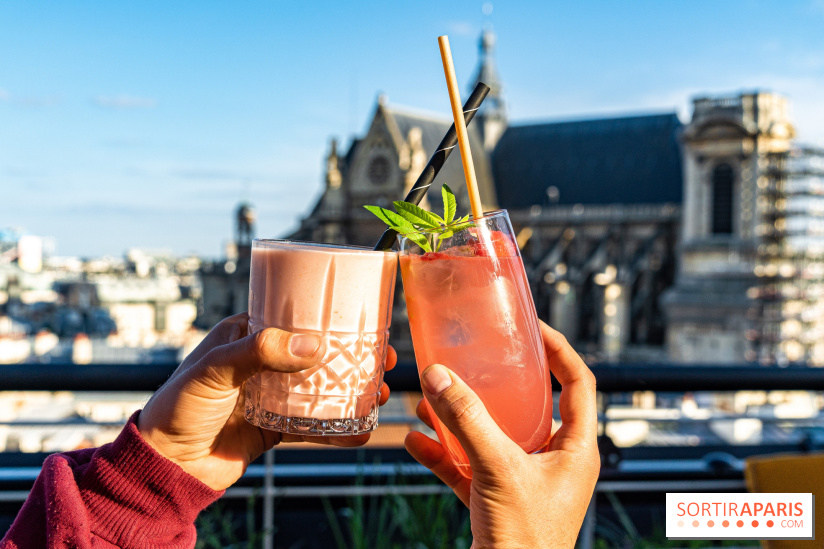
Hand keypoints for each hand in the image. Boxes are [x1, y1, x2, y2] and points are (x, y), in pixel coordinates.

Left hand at [138, 312, 396, 490]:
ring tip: (382, 391)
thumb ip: (261, 352)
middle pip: (317, 353)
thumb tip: (315, 344)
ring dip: (352, 390)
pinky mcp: (275, 427)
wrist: (166, 467)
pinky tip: (362, 431)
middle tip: (384, 356)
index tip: (361, 317)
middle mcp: (262, 362)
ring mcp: (271, 395)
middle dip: (352, 355)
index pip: (293, 315)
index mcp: (245, 334)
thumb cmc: (178, 407)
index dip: (328, 316)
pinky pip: (313, 425)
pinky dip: (338, 428)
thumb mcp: (216, 369)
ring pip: (321, 388)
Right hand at [404, 321, 598, 548]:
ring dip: (461, 417)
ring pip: (492, 435)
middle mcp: (553, 461)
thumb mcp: (498, 468)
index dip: (560, 351)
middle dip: (497, 383)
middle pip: (529, 406)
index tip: (535, 329)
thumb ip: (468, 420)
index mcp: (575, 449)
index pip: (579, 383)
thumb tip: (439, 376)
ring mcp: (523, 480)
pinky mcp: (495, 500)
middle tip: (477, 357)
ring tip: (433, 397)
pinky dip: (443, 453)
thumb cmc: (528, 542)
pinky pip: (468, 466)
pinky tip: (417, 440)